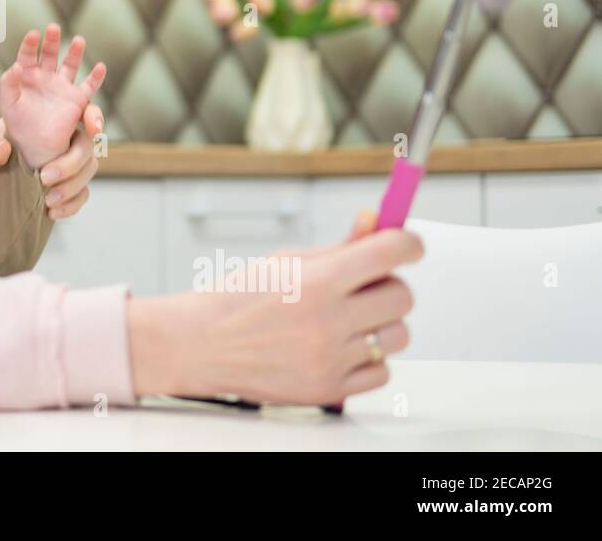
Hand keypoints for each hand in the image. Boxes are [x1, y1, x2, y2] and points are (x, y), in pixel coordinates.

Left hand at [0, 24, 106, 170]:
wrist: (35, 146)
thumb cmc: (18, 124)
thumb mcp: (8, 104)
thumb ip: (8, 85)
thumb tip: (15, 67)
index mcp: (27, 75)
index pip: (28, 55)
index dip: (30, 44)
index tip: (33, 35)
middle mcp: (46, 77)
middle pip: (49, 54)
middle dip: (51, 41)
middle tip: (53, 28)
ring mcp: (63, 86)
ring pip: (70, 65)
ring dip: (74, 52)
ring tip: (78, 40)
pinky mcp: (77, 100)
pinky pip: (89, 86)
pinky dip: (95, 78)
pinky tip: (100, 67)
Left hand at [0, 104, 105, 219]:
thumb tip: (2, 150)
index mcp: (41, 120)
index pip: (77, 109)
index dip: (92, 115)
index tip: (92, 127)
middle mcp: (56, 140)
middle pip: (86, 145)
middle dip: (73, 161)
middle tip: (45, 177)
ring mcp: (61, 165)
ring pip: (87, 170)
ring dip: (73, 185)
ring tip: (48, 200)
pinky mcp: (61, 188)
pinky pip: (79, 195)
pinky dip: (71, 204)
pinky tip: (53, 212)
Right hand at [126, 219, 422, 405]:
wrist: (201, 344)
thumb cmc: (239, 298)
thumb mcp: (285, 261)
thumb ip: (338, 246)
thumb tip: (377, 221)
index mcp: (317, 281)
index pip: (391, 252)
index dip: (408, 242)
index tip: (408, 244)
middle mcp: (327, 321)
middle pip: (402, 296)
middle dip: (388, 284)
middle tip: (365, 286)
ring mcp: (330, 359)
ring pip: (397, 336)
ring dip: (379, 323)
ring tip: (346, 319)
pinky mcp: (330, 389)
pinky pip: (381, 372)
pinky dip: (367, 359)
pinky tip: (339, 347)